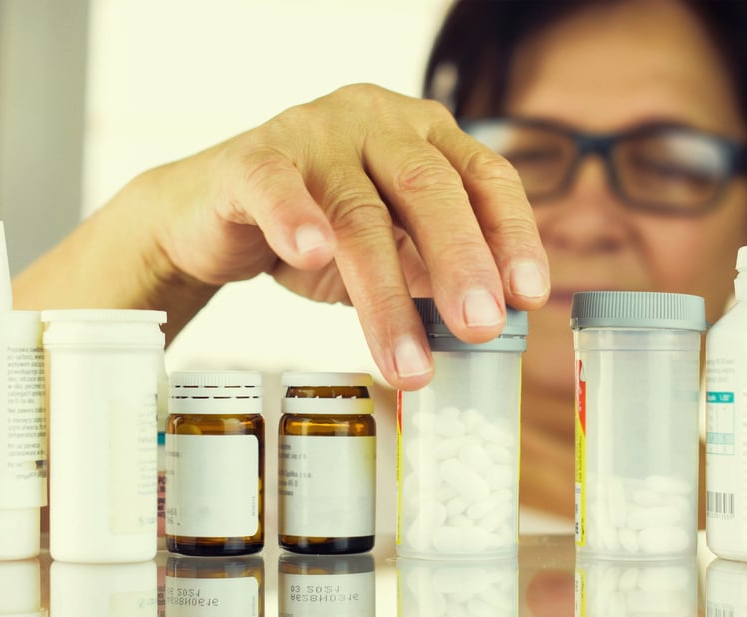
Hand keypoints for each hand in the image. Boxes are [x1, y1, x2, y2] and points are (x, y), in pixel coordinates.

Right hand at [152, 83, 549, 388]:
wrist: (218, 214)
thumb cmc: (321, 230)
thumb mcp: (392, 250)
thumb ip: (433, 272)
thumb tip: (491, 327)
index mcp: (427, 138)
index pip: (486, 177)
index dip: (512, 234)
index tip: (529, 296)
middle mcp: (379, 123)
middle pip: (430, 188)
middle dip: (461, 263)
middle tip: (480, 328)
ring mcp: (315, 133)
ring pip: (359, 212)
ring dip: (386, 295)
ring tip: (407, 362)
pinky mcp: (253, 156)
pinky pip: (275, 183)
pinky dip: (295, 217)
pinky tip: (314, 254)